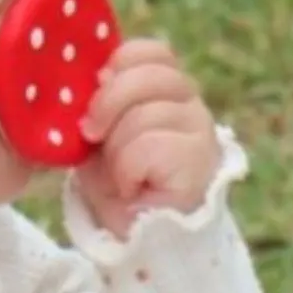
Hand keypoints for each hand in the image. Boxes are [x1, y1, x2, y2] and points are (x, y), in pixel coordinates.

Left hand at [75, 39, 220, 236]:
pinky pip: (147, 147)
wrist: (135, 241)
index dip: (120, 62)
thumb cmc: (115, 188)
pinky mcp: (200, 161)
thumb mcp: (97, 137)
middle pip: (151, 74)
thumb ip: (98, 103)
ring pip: (145, 115)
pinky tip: (133, 189)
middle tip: (91, 135)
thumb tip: (92, 75)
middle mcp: (192, 106)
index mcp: (167, 93)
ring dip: (116, 151)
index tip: (94, 87)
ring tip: (121, 176)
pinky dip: (127, 171)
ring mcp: (201, 132)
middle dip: (109, 103)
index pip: (154, 52)